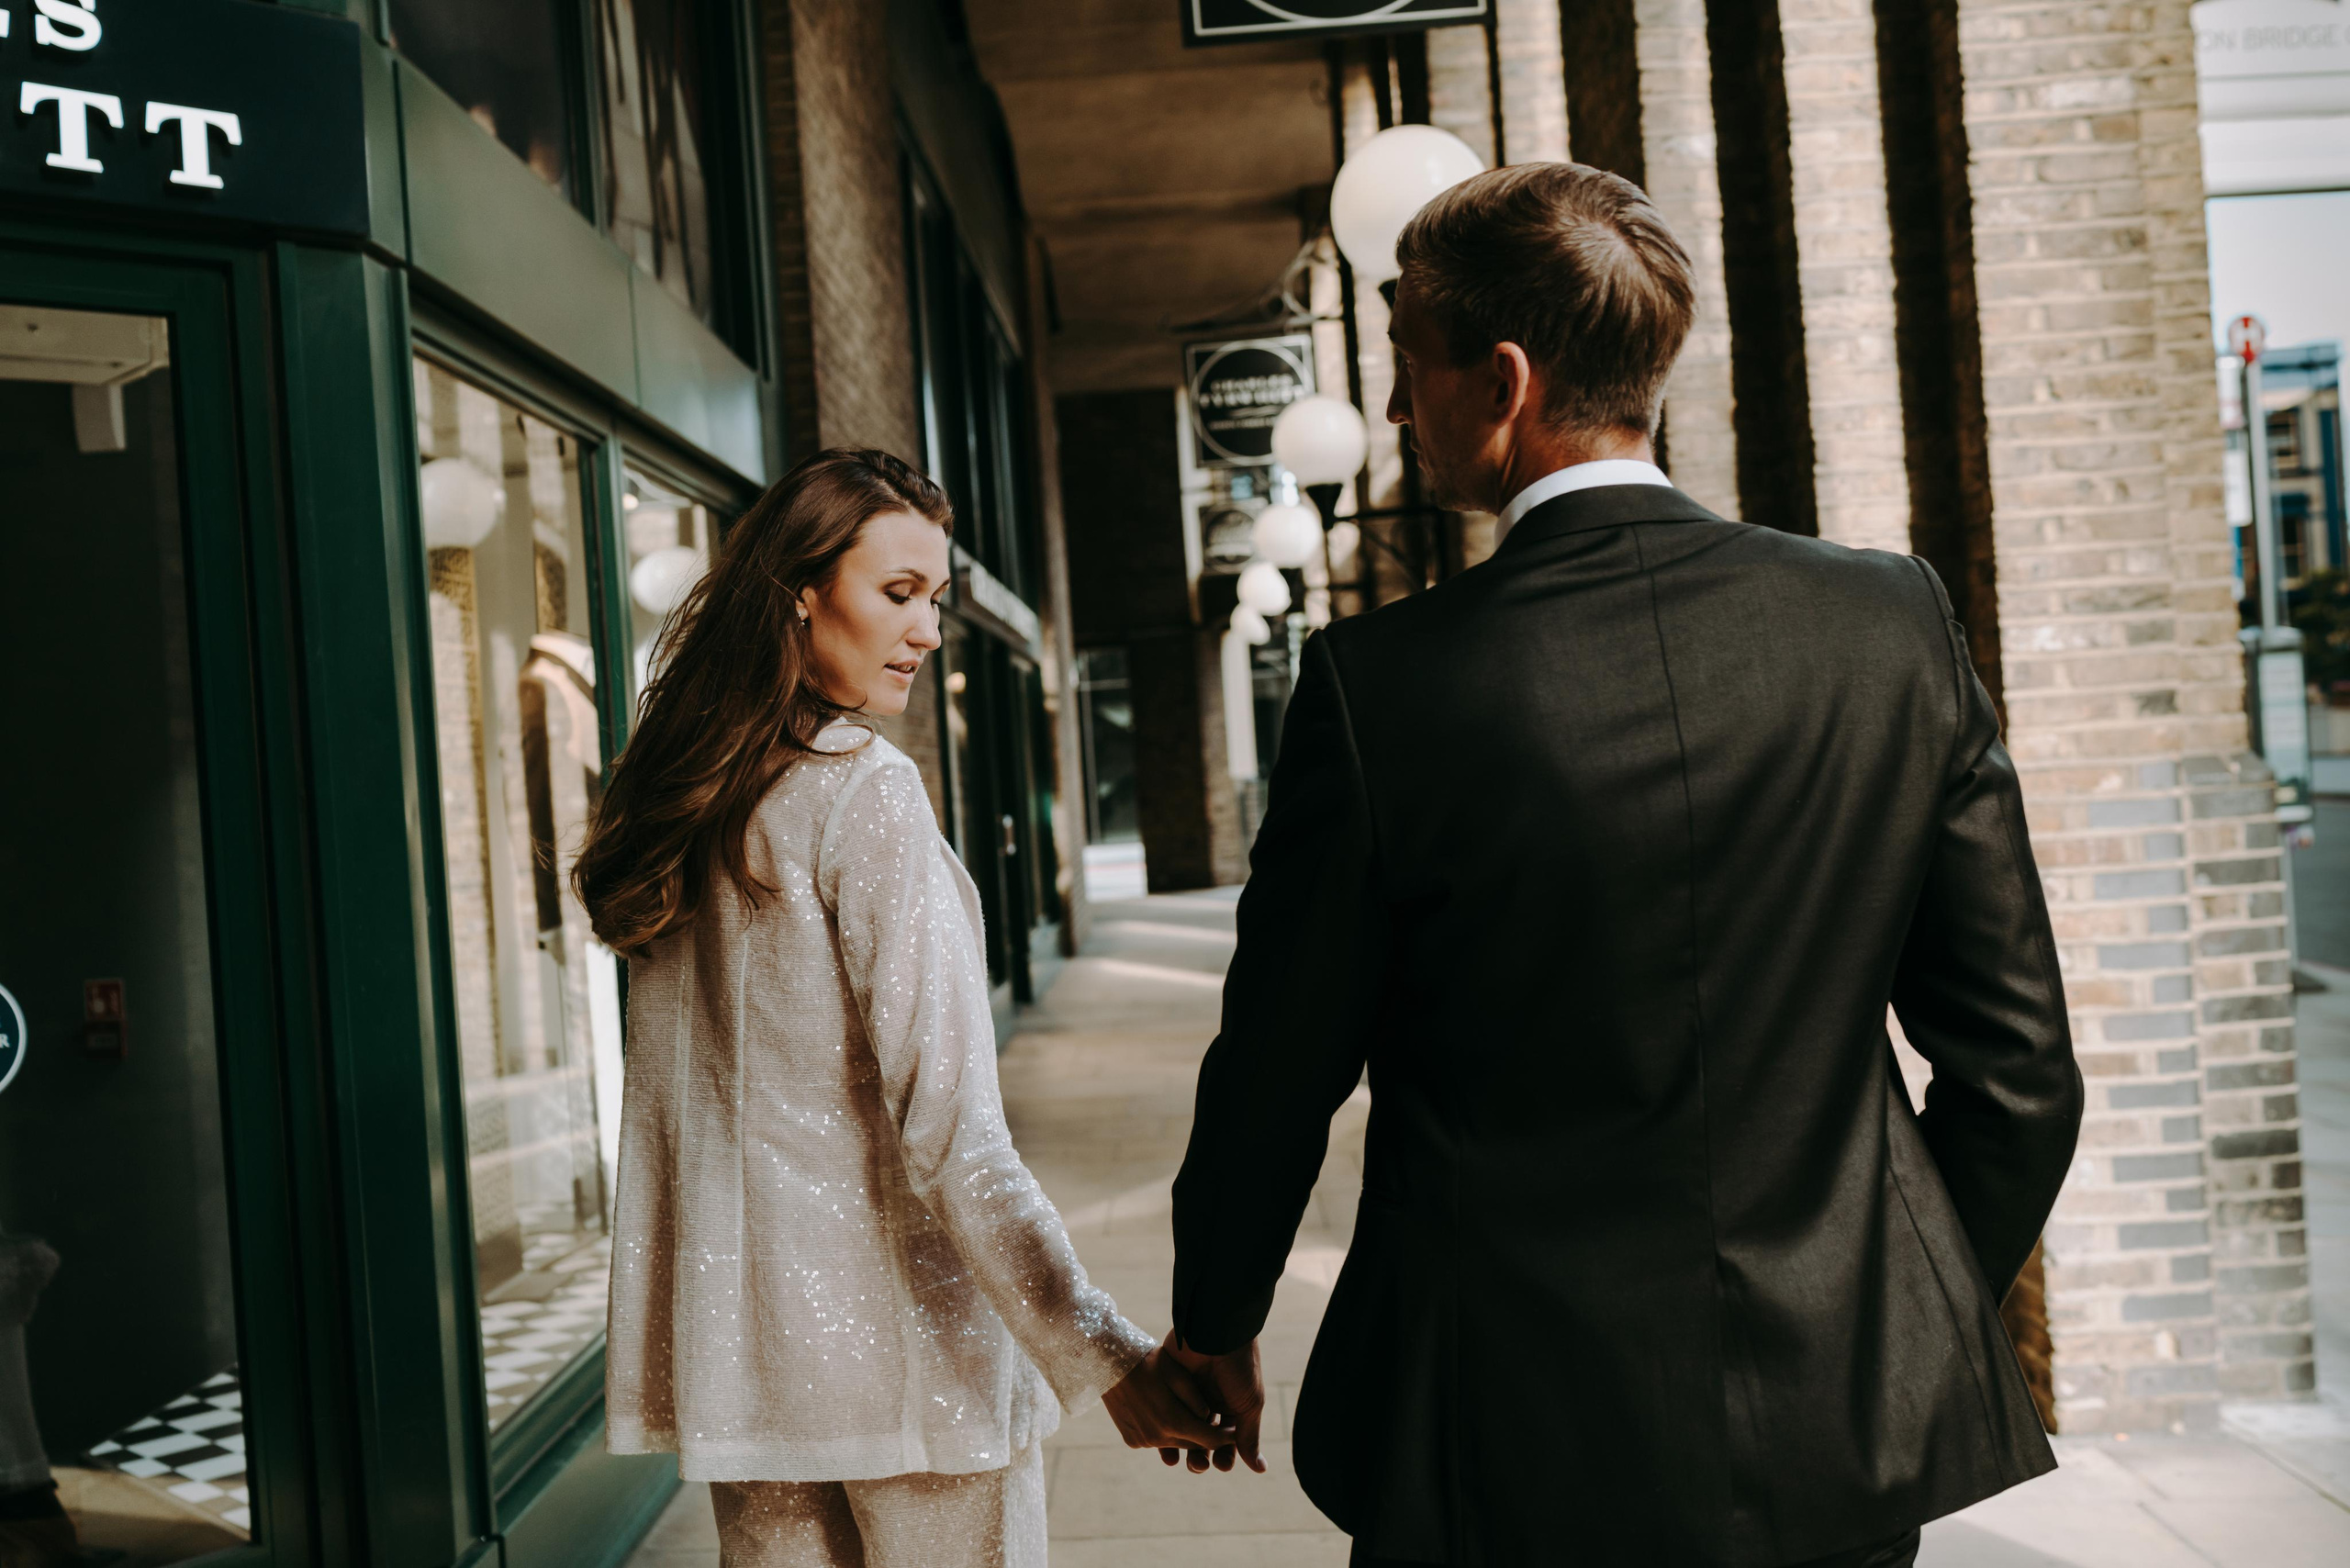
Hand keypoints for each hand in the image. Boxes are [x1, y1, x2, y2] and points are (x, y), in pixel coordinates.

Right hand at [1101, 1341, 1234, 1456]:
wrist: (1108, 1363)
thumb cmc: (1147, 1362)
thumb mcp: (1177, 1374)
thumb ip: (1196, 1399)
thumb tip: (1207, 1418)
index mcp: (1173, 1421)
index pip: (1209, 1439)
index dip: (1226, 1438)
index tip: (1236, 1432)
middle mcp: (1158, 1437)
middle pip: (1193, 1445)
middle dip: (1208, 1439)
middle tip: (1221, 1428)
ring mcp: (1143, 1440)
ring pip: (1175, 1443)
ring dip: (1187, 1435)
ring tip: (1194, 1418)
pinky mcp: (1132, 1440)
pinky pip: (1157, 1440)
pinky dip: (1167, 1433)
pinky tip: (1169, 1415)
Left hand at [1166, 1333, 1266, 1473]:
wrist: (1216, 1333)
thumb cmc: (1238, 1368)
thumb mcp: (1249, 1404)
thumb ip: (1248, 1436)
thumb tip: (1260, 1469)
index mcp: (1230, 1406)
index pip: (1226, 1441)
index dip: (1224, 1456)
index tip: (1222, 1465)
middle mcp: (1208, 1402)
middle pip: (1201, 1439)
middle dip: (1201, 1456)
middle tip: (1198, 1464)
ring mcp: (1187, 1394)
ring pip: (1181, 1429)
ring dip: (1181, 1448)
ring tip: (1181, 1457)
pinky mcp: (1168, 1386)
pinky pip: (1164, 1412)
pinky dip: (1163, 1427)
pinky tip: (1162, 1440)